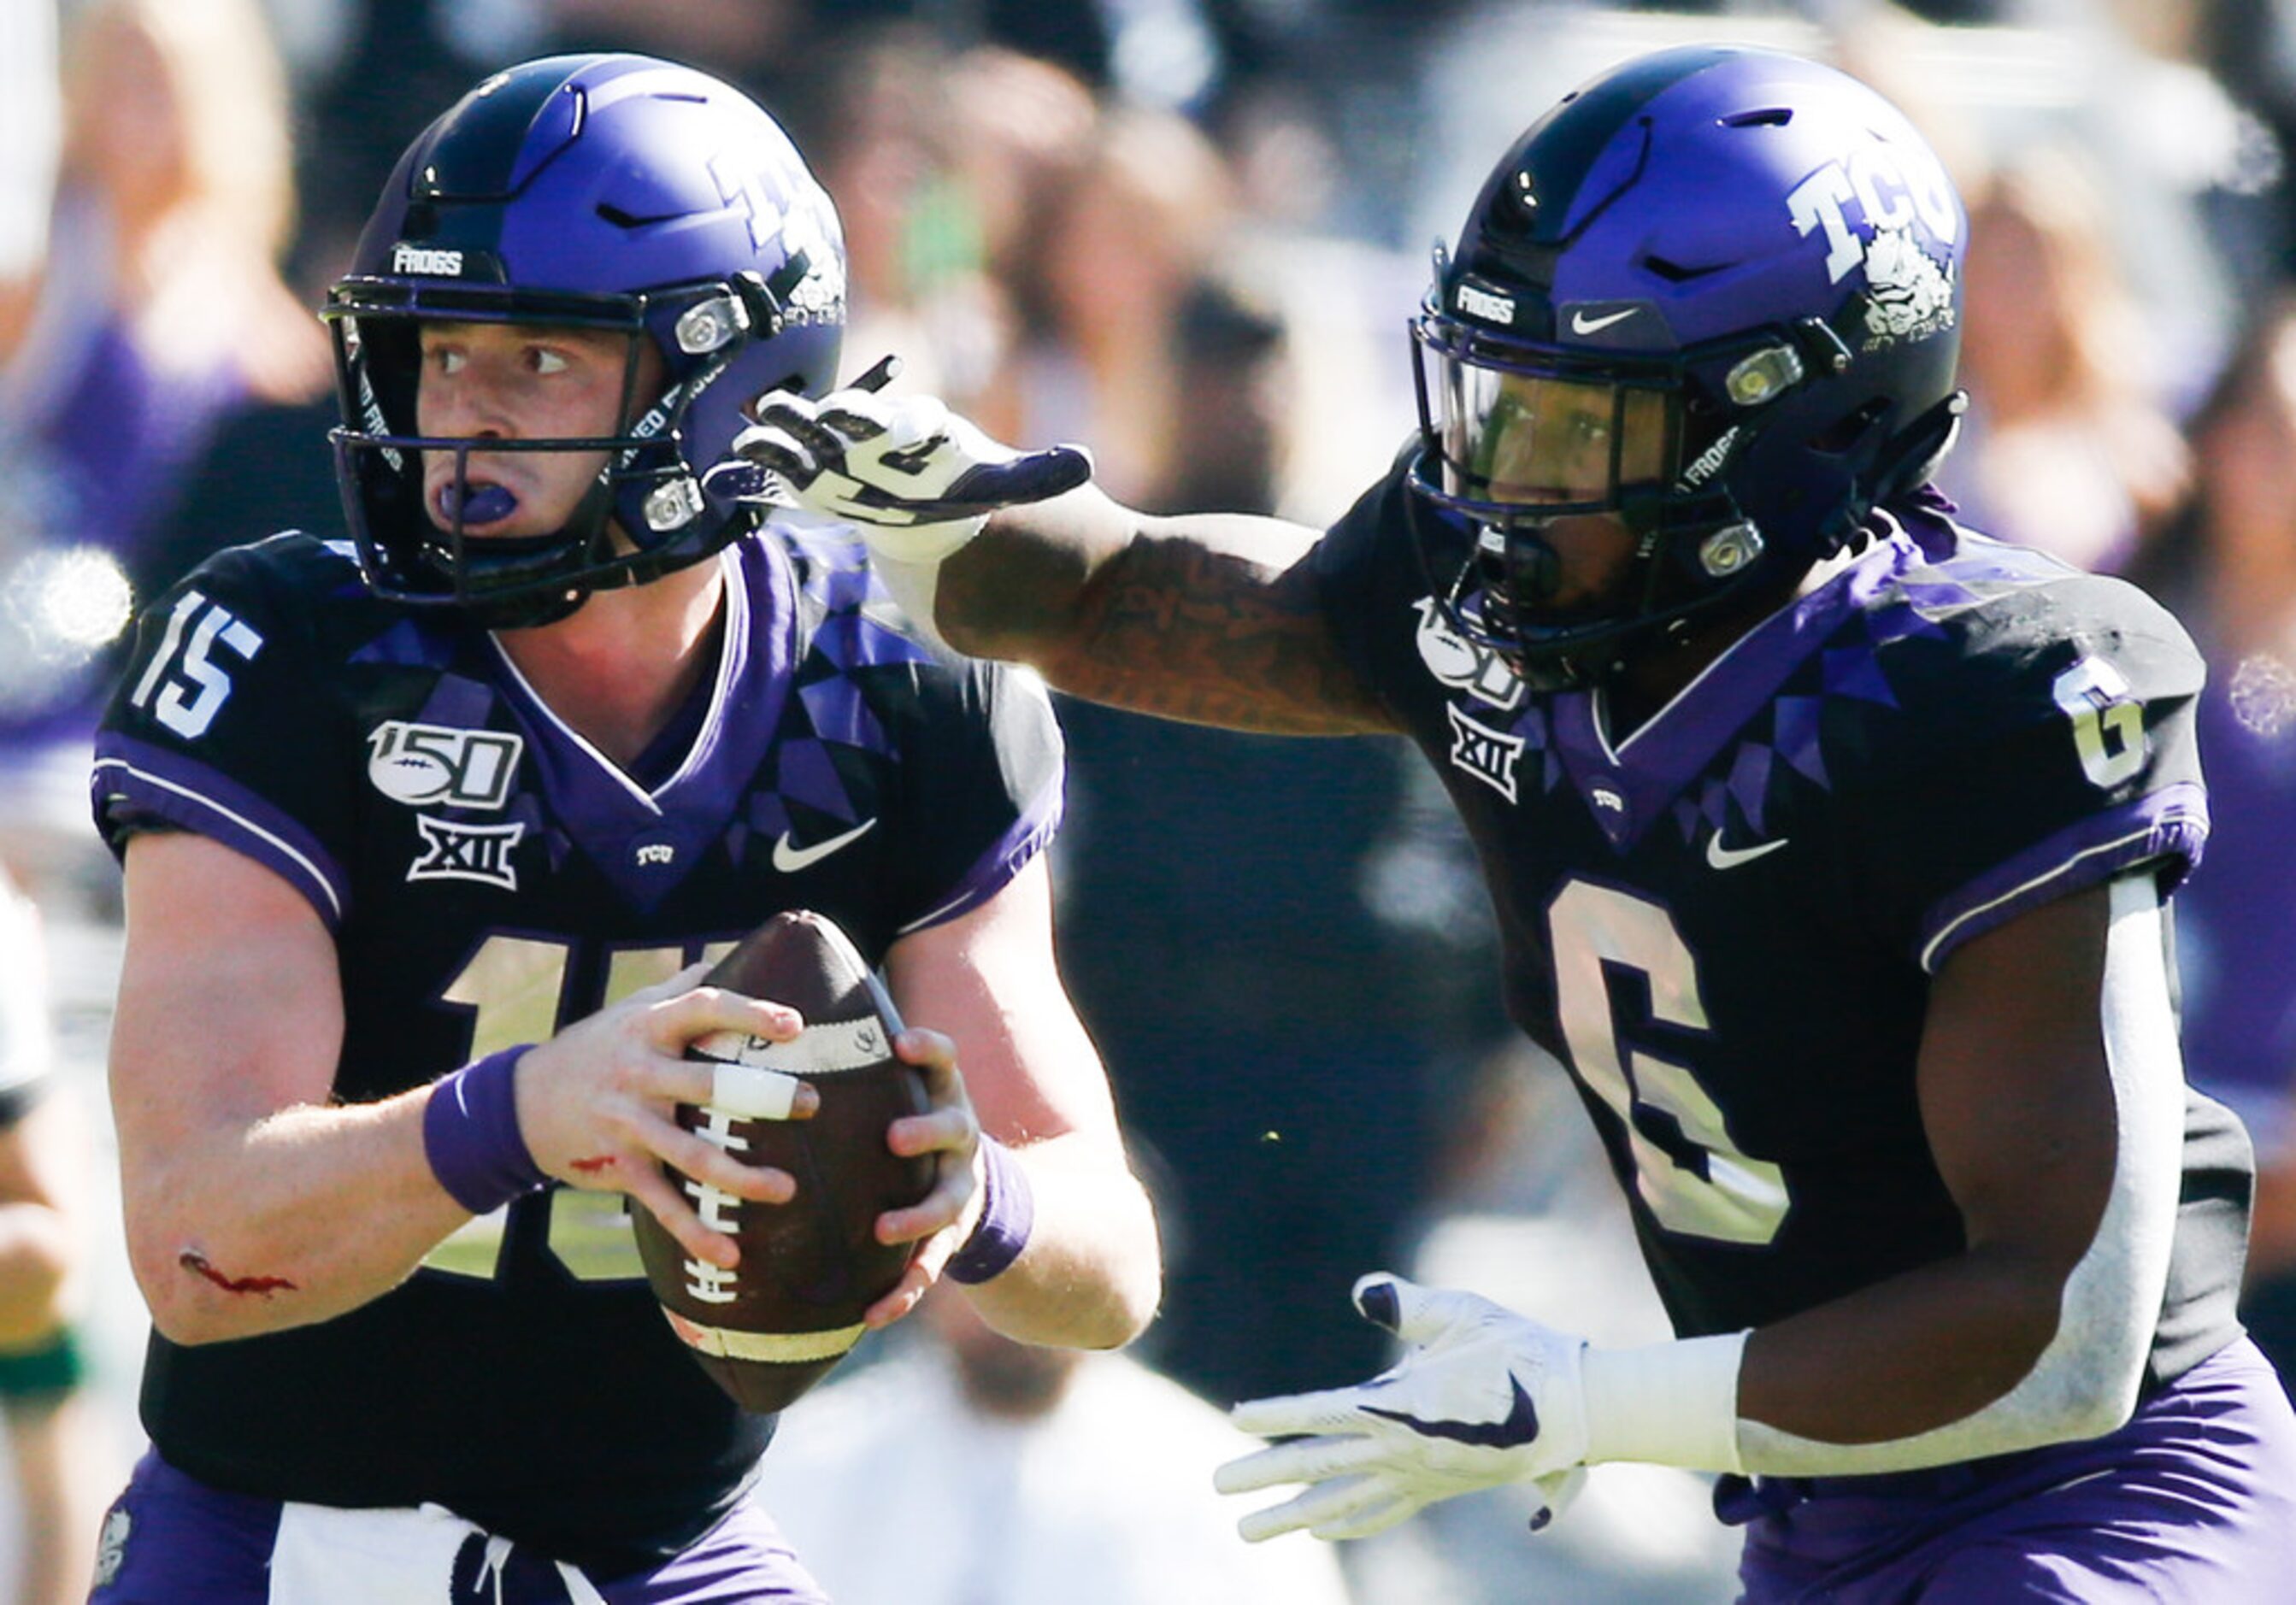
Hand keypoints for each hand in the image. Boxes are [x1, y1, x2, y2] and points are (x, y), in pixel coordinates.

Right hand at [513, 963, 818, 1271]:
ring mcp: (628, 1124)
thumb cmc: (595, 1047)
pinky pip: (661, 1204)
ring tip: (787, 1190)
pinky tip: (730, 1255)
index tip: (794, 1024)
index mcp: (648, 1028)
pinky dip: (695, 1233)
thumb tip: (732, 957)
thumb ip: (682, 988)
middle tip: (810, 1105)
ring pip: (689, 1154)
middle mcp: (639, 1073)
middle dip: (760, 1096)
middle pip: (705, 1084)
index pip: (703, 1009)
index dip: (748, 1013)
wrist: (519, 1104)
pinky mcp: (620, 1168)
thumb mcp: (630, 1009)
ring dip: (738, 1176)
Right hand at [723, 383, 1091, 553]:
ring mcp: (831, 455)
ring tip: (755, 436)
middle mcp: (866, 433)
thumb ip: (1037, 474)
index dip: (896, 418)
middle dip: (824, 416)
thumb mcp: (997, 482)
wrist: (915, 498)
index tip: (892, 426)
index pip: (905, 419)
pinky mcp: (806, 481)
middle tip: (804, 410)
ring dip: (779, 436)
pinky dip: (751, 472)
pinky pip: (775, 474)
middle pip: (845, 420)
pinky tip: (725, 475)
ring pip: (802, 439)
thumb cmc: (955, 483)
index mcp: (911, 428)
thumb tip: (1086, 463)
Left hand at [860, 1026, 984, 1328]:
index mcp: (940, 1095)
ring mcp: (957, 1189)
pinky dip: (903, 1291)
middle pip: (953, 1128)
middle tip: (894, 1137)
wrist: (970, 1189)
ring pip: (945, 1202)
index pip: (944, 1061)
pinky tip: (873, 1314)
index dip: (928, 1049)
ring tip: (883, 1229)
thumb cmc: (902, 1124)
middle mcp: (958, 1138)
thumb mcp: (896, 1090)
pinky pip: (929, 1268)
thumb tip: (772, 1024)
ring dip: (917, 1215)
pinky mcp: (949, 1239)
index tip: (900, 1042)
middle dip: (926, 1132)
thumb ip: (855, 1065)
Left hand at [1214, 1273, 1592, 1540]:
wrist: (1579, 1408)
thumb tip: (1363, 1294)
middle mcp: (1403, 1451)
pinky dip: (1347, 1521)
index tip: (1235, 1417)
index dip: (1278, 1414)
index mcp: (1402, 1408)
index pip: (1324, 1413)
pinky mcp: (1440, 1487)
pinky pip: (1383, 1511)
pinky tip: (1321, 1528)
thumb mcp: (1462, 1314)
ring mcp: (1421, 1476)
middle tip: (1217, 1488)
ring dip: (1292, 1516)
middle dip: (1264, 1477)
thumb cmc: (1519, 1351)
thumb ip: (1406, 1306)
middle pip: (1319, 1466)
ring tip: (1249, 1531)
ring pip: (1343, 1502)